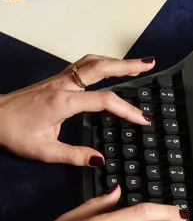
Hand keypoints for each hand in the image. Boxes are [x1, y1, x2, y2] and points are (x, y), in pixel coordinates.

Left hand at [0, 54, 155, 164]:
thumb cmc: (14, 132)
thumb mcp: (44, 151)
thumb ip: (75, 155)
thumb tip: (100, 160)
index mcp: (63, 102)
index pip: (104, 101)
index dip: (127, 110)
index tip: (143, 120)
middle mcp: (63, 85)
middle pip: (101, 67)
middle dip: (128, 66)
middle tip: (150, 65)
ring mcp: (60, 79)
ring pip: (92, 61)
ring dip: (116, 61)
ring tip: (136, 65)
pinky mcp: (56, 79)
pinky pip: (84, 65)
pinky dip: (102, 63)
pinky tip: (110, 67)